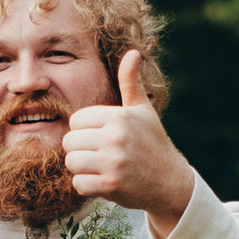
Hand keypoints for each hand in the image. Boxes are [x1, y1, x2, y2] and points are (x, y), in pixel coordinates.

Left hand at [62, 51, 195, 228]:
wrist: (169, 182)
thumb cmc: (152, 143)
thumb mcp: (142, 111)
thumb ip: (131, 83)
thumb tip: (133, 52)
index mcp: (120, 117)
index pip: (77, 120)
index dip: (84, 130)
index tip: (99, 136)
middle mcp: (116, 138)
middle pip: (70, 142)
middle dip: (79, 149)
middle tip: (96, 154)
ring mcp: (113, 163)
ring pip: (72, 162)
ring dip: (81, 168)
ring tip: (97, 167)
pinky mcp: (110, 186)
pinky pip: (78, 184)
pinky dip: (86, 186)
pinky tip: (101, 181)